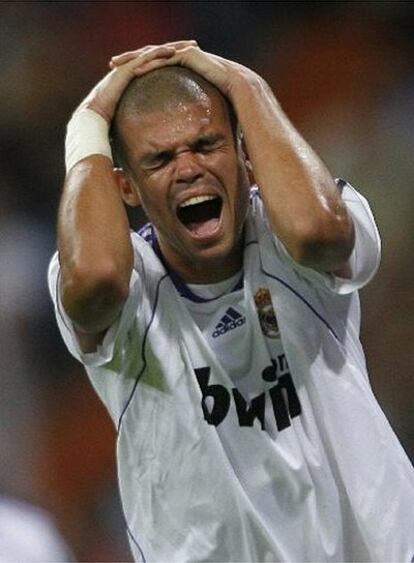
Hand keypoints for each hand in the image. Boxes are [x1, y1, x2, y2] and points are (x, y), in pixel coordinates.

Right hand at [76, 40, 197, 122]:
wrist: (94, 118)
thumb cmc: (110, 123)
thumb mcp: (133, 119)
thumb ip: (143, 124)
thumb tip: (155, 142)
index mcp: (134, 78)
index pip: (156, 65)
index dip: (172, 60)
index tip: (189, 59)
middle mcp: (131, 69)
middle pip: (158, 54)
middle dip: (177, 48)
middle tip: (194, 45)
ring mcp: (128, 68)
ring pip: (153, 52)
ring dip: (172, 47)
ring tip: (189, 45)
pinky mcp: (125, 70)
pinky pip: (145, 58)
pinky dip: (159, 54)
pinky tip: (172, 52)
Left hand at [110, 43, 255, 99]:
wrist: (240, 90)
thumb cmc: (223, 99)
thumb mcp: (201, 104)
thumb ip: (190, 111)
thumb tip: (186, 133)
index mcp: (182, 65)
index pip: (156, 63)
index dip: (139, 67)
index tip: (122, 75)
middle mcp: (182, 54)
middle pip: (150, 54)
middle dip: (130, 58)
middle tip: (112, 64)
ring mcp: (185, 52)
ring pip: (153, 53)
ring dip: (134, 58)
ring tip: (117, 64)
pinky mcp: (188, 54)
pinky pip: (164, 59)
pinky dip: (148, 64)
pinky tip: (134, 71)